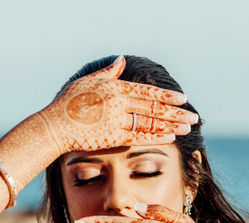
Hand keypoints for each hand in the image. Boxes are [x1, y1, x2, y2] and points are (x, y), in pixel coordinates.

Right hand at [39, 56, 198, 153]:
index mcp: (115, 88)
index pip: (147, 92)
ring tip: (188, 127)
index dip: (167, 96)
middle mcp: (119, 103)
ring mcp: (117, 120)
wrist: (54, 125)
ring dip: (171, 125)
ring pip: (151, 122)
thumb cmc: (67, 103)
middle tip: (195, 117)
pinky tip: (172, 137)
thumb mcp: (87, 81)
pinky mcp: (113, 138)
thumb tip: (121, 60)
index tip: (183, 98)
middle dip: (177, 112)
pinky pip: (140, 136)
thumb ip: (108, 72)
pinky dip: (157, 136)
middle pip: (154, 108)